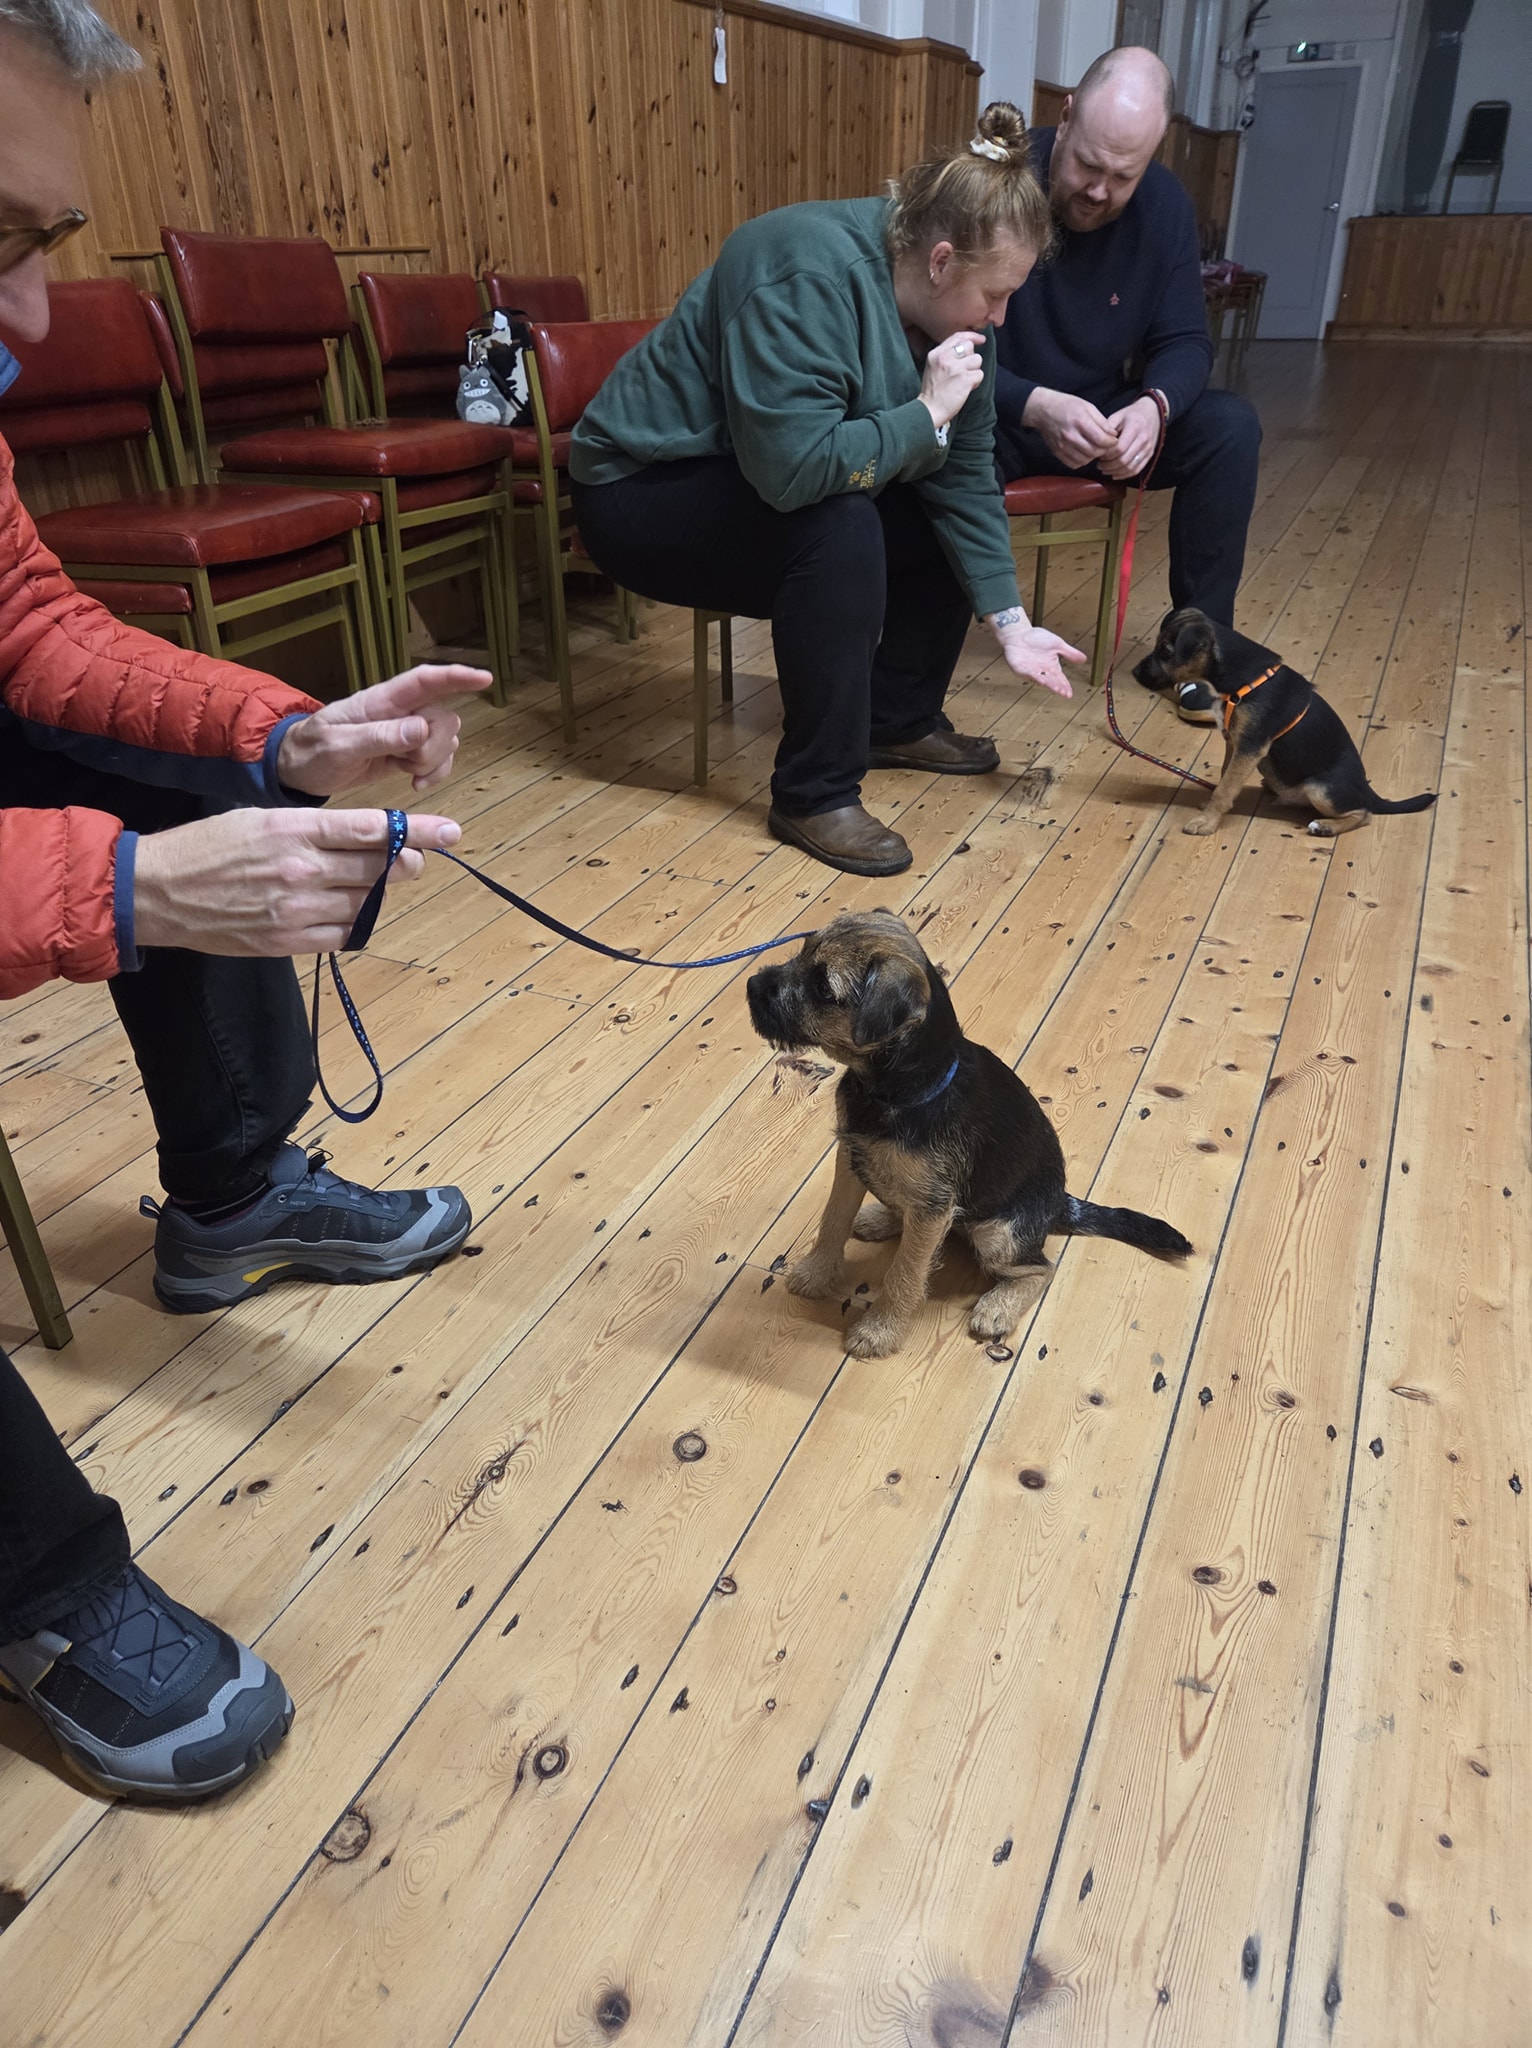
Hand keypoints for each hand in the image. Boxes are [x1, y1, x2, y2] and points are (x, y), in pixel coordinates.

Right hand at [132, 807, 460, 955]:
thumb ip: (314, 828)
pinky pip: (343, 934)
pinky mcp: (287, 941)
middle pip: (379, 868)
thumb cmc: (208, 847)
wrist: (157, 892)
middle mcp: (301, 870)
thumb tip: (366, 835)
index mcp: (294, 829)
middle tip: (418, 856)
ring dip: (379, 891)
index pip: (372, 829)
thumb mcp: (260, 818)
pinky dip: (355, 921)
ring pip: (365, 902)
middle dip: (407, 861)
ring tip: (378, 881)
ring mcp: (296, 910)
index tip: (449, 830)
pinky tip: (349, 909)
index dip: (416, 830)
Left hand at [275, 663, 491, 797]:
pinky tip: (416, 784)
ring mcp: (405, 733)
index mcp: (381, 701)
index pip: (424, 680)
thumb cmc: (311, 751)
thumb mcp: (338, 746)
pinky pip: (438, 759)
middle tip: (407, 764)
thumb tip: (421, 730)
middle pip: (443, 716)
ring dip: (434, 762)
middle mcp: (399, 712)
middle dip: (435, 746)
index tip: (485, 678)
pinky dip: (435, 774)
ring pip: (445, 739)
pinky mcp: (406, 754)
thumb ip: (379, 737)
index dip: (456, 676)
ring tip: (406, 774)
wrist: (298, 770)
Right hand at [919, 330, 986, 431]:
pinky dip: (976, 382)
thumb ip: (946, 354)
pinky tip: (966, 388)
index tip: (981, 339)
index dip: (972, 336)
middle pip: (969, 346)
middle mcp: (945, 357)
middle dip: (971, 358)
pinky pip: (980, 374)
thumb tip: (967, 346)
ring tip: (964, 381)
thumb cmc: (933, 391)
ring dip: (974, 371)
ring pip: (977, 359)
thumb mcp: (933, 366)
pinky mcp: (965, 379)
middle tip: (965, 370)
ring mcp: (955, 368)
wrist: (929, 410)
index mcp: (936, 353)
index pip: (957, 336)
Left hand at [989, 615, 1084, 697]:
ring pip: (1040, 679)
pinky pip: (1027, 674)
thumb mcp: (1057, 644)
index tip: (1069, 694)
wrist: (1019, 634)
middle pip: (1051, 681)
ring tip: (1055, 688)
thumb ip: (1069, 653)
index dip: (1065, 686)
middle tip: (1064, 693)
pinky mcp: (1020, 668)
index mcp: (1051, 667)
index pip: (1060, 679)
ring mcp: (1030, 671)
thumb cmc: (1037, 639)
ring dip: (1048, 684)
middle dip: (1057, 687)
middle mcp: (1042, 671)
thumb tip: (1084, 659)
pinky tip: (1041, 680)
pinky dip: (1034, 677)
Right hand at [1021, 388, 1119, 469]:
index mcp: (1080, 421)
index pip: (1102, 439)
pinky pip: (1074, 464)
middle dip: (1104, 450)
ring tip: (1094, 448)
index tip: (1113, 440)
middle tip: (1106, 445)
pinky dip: (1082, 460)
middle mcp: (1071, 435)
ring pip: (1085, 460)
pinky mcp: (1058, 452)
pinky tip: (1083, 452)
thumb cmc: (1067, 405)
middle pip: (1094, 452)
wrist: (1044, 410)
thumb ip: (1101, 422)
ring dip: (1093, 456)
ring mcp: (1063, 446)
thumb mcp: (1087, 406)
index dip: (1111, 442)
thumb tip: (1113, 435)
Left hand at [1099, 395, 1162, 479]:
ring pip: (1130, 467)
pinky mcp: (1150, 455)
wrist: (1153, 413)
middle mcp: (1143, 439)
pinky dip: (1124, 475)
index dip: (1107, 455)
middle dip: (1109, 465)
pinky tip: (1114, 474)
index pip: (1119, 448)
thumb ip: (1107, 429)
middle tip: (1099, 465)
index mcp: (1135, 427)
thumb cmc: (1132, 415)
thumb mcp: (1118, 415)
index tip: (1099, 455)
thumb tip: (1097, 445)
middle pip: (1124, 460)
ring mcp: (1148, 448)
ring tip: (1105, 469)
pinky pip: (1137, 470)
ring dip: (1115, 471)